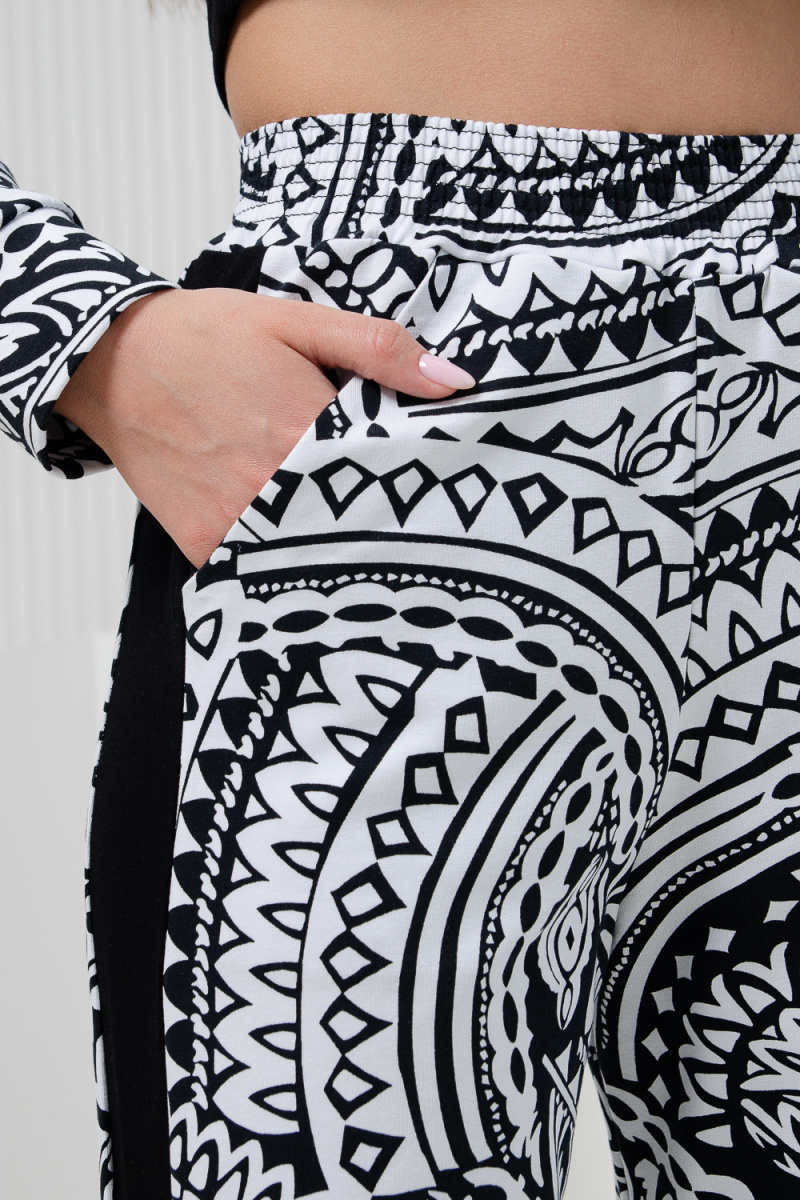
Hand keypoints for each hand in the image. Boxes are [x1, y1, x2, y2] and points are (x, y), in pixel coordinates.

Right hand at [53, 288, 473, 567]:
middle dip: (389, 515)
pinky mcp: (207, 544)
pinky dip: (291, 560)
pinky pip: (266, 569)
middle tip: (412, 511)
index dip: (420, 477)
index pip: (393, 472)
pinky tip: (309, 543)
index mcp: (307, 428)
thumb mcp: (296, 321)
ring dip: (345, 543)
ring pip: (318, 552)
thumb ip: (378, 350)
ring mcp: (237, 522)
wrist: (112, 362)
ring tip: (364, 526)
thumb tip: (455, 383)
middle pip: (362, 521)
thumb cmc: (204, 337)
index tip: (443, 480)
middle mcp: (274, 485)